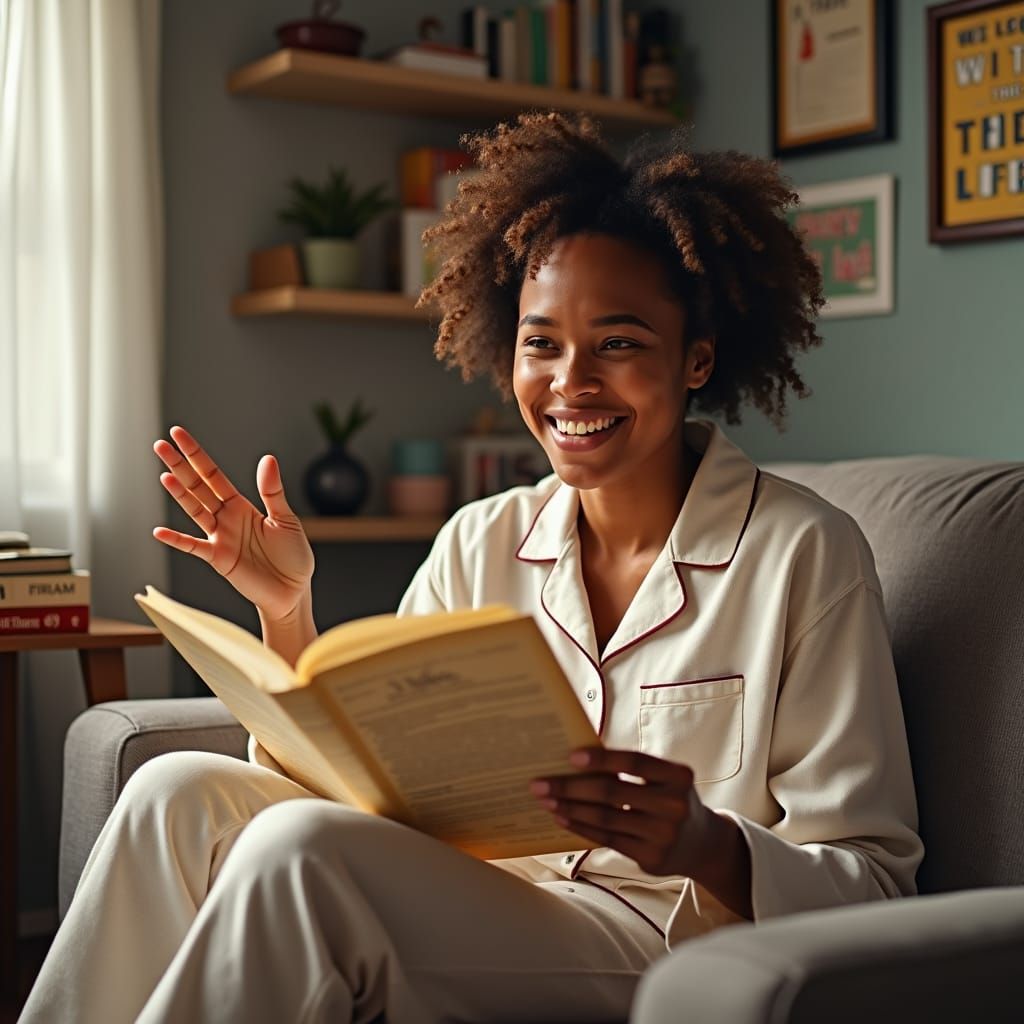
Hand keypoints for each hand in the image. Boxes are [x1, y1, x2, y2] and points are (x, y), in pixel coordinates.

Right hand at [152, 425, 314, 622]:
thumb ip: (273, 492)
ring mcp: (220, 538)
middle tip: (160, 445)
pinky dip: (177, 541)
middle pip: (198, 487)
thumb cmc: (293, 556)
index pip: (213, 474)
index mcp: (242, 505)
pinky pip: (194, 548)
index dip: (197, 455)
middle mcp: (226, 518)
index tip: (178, 434)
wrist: (293, 591)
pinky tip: (159, 531)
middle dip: (180, 466)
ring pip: (195, 511)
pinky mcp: (219, 560)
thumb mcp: (286, 520)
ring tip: (165, 475)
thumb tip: (268, 459)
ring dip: (180, 494)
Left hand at [529, 747, 719, 878]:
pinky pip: (608, 839)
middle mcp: (674, 805)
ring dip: (570, 809)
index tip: (570, 756)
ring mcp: (663, 834)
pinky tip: (563, 819)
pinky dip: (582, 828)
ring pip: (606, 819)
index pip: (634, 761)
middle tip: (540, 784)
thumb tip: (578, 758)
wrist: (703, 844)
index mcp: (678, 776)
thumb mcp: (665, 779)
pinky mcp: (651, 858)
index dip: (601, 759)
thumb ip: (633, 769)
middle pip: (613, 792)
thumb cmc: (670, 798)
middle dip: (571, 787)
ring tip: (546, 801)